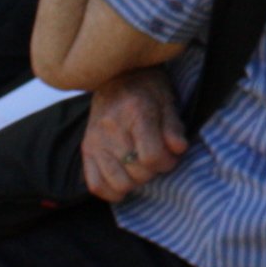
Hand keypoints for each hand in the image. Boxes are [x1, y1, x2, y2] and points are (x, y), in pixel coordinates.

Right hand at [81, 68, 187, 202]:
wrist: (116, 75)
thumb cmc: (147, 88)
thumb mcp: (167, 100)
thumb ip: (174, 126)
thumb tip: (178, 149)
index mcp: (135, 111)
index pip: (152, 156)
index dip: (167, 162)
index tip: (171, 155)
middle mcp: (111, 127)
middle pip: (138, 172)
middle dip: (154, 171)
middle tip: (157, 159)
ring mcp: (96, 140)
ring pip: (119, 182)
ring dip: (135, 181)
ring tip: (141, 167)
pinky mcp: (86, 149)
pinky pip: (96, 185)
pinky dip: (112, 190)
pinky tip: (124, 181)